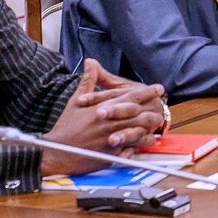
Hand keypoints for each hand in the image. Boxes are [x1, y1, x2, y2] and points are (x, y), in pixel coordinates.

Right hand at [40, 59, 166, 175]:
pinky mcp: (110, 154)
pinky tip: (145, 142)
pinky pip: (130, 148)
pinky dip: (139, 145)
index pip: (130, 97)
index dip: (146, 92)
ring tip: (157, 124)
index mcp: (103, 108)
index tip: (158, 88)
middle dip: (152, 109)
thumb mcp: (76, 100)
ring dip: (149, 128)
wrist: (55, 151)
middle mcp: (109, 122)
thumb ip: (88, 81)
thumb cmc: (65, 126)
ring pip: (137, 131)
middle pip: (138, 114)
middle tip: (162, 106)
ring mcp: (111, 139)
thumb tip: (90, 62)